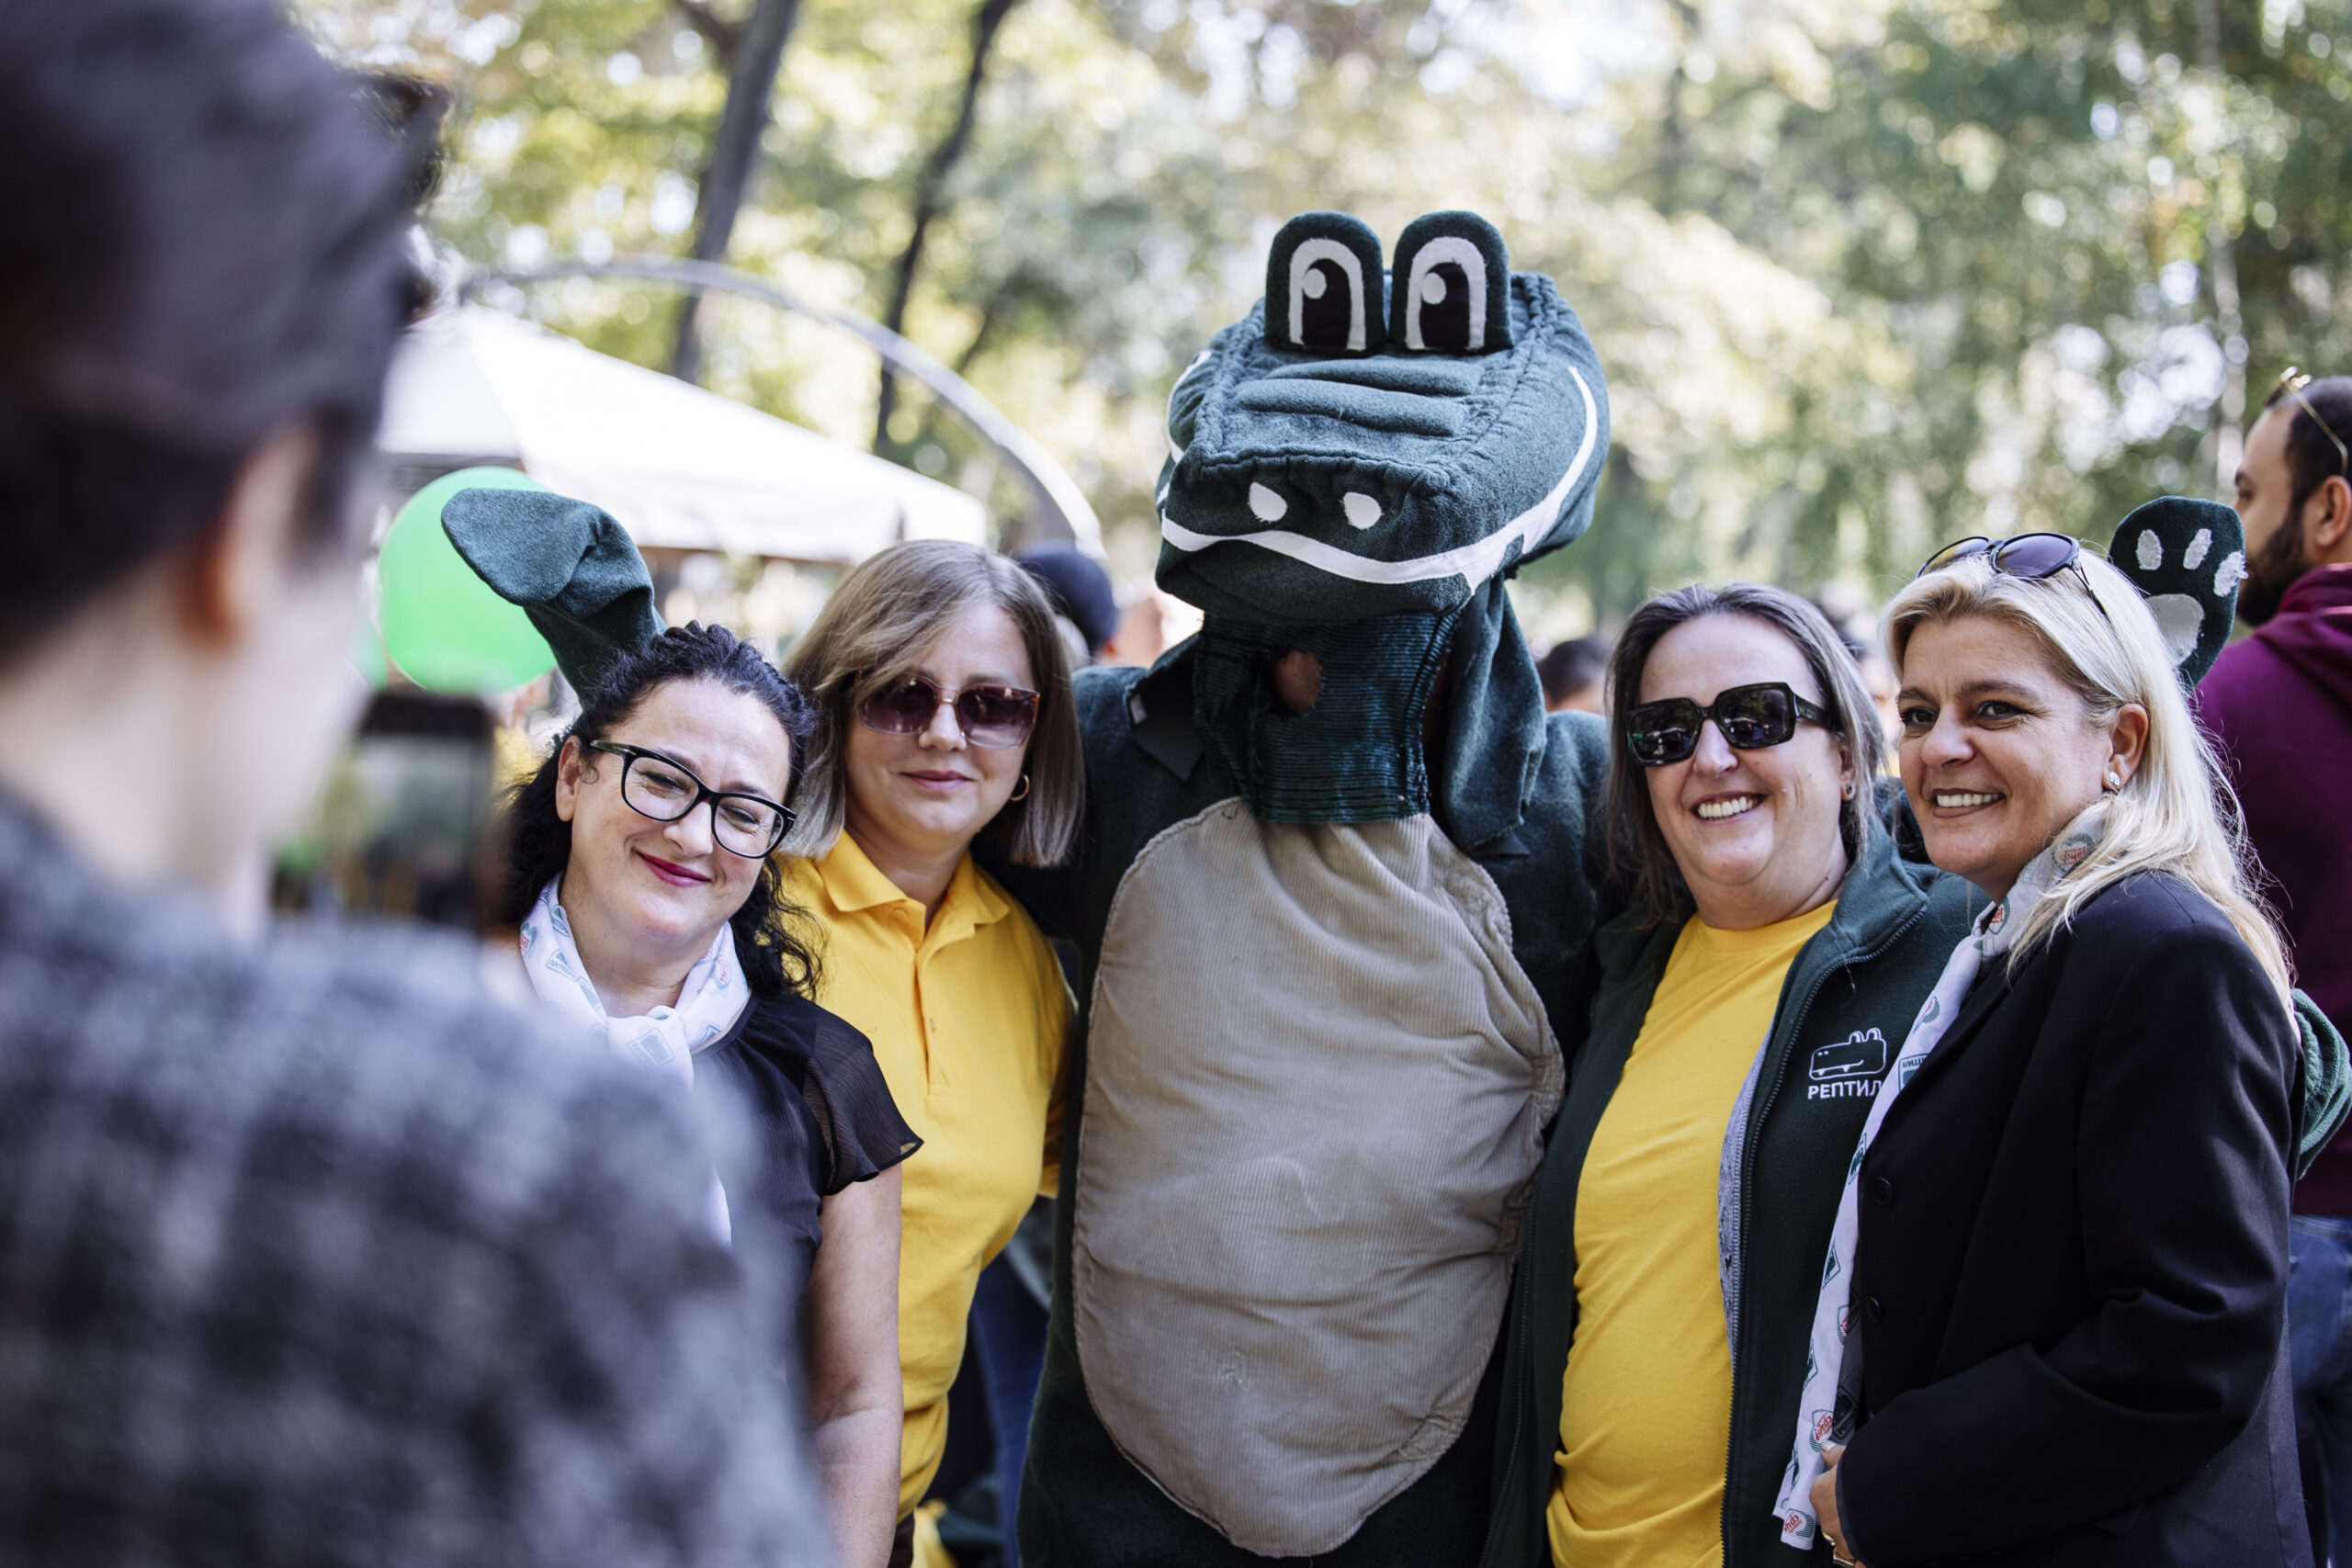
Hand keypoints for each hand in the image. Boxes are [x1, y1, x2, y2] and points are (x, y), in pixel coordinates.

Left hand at [1811, 1445, 1867, 1567]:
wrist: (1893, 1497)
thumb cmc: (1870, 1473)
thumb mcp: (1850, 1456)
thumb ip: (1836, 1454)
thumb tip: (1825, 1449)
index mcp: (1821, 1494)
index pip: (1822, 1494)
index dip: (1838, 1491)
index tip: (1850, 1489)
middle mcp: (1829, 1521)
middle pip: (1833, 1520)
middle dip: (1845, 1517)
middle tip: (1864, 1509)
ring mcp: (1844, 1542)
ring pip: (1845, 1543)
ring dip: (1854, 1538)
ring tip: (1871, 1530)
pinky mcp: (1861, 1557)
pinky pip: (1858, 1565)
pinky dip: (1862, 1562)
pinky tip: (1868, 1558)